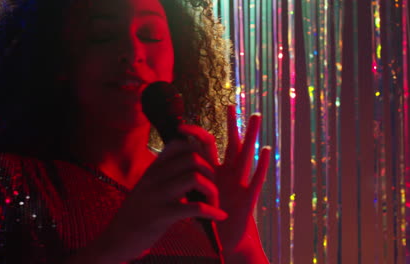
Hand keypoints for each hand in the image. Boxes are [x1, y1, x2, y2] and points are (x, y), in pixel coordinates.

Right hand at [101, 140, 227, 262]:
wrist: (116, 239)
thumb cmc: (137, 214)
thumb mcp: (148, 187)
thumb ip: (165, 175)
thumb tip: (191, 166)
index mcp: (154, 168)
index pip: (178, 144)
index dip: (198, 149)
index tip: (205, 165)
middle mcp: (155, 177)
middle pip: (192, 158)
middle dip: (210, 173)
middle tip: (211, 189)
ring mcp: (157, 194)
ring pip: (195, 178)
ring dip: (212, 191)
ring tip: (213, 204)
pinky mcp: (161, 214)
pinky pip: (194, 207)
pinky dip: (211, 212)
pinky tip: (218, 217)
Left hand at [178, 105, 270, 253]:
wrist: (225, 238)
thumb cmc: (209, 216)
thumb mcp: (196, 196)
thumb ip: (187, 180)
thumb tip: (167, 166)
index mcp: (213, 171)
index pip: (205, 146)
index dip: (195, 134)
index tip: (181, 125)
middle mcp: (228, 172)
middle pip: (230, 143)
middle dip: (231, 125)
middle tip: (231, 105)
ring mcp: (239, 182)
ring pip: (246, 155)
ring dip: (250, 135)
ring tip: (255, 116)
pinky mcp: (248, 197)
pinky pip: (256, 179)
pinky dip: (261, 165)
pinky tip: (266, 151)